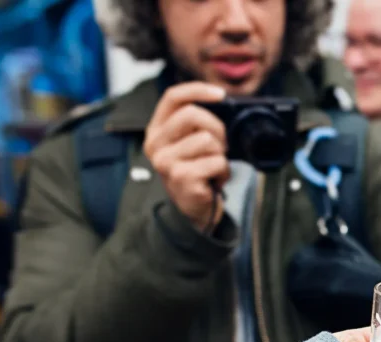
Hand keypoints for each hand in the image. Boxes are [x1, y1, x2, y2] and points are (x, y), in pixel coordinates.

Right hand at [143, 82, 228, 230]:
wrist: (193, 212)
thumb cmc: (196, 174)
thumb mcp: (189, 145)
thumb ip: (195, 124)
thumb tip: (220, 100)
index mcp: (157, 130)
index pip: (173, 97)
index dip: (198, 90)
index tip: (221, 94)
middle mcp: (156, 144)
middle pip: (193, 114)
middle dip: (217, 129)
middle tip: (220, 147)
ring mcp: (166, 162)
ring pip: (208, 139)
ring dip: (221, 154)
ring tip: (213, 168)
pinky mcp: (182, 177)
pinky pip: (217, 162)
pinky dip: (224, 172)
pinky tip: (214, 181)